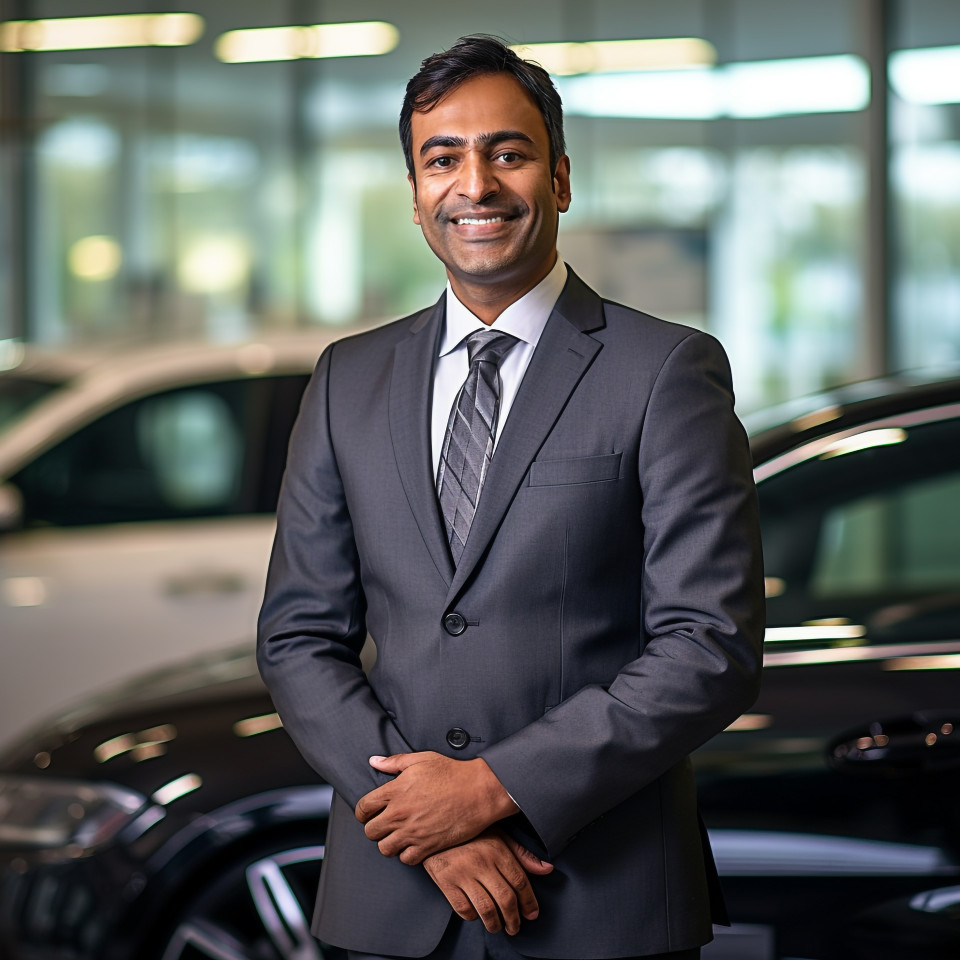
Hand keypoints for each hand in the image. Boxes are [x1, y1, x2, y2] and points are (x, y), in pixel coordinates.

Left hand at [355, 752, 518, 863]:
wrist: (478, 790)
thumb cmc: (451, 772)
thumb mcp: (421, 759)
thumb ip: (394, 762)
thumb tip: (374, 762)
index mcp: (394, 791)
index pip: (363, 808)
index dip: (363, 811)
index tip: (370, 812)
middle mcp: (399, 814)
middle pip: (370, 831)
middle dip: (375, 827)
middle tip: (385, 823)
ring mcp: (412, 832)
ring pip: (384, 848)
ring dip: (388, 842)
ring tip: (397, 835)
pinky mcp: (427, 846)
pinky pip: (405, 859)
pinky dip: (406, 854)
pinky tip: (412, 844)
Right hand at [423, 828, 552, 934]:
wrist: (434, 825)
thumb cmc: (471, 833)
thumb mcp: (498, 835)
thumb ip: (522, 853)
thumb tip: (547, 869)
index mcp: (497, 849)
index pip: (519, 882)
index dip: (529, 902)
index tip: (532, 914)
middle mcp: (481, 861)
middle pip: (505, 899)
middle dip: (514, 919)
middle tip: (515, 927)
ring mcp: (462, 872)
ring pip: (486, 908)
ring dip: (495, 924)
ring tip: (498, 926)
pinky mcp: (445, 881)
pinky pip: (463, 909)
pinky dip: (472, 916)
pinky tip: (476, 914)